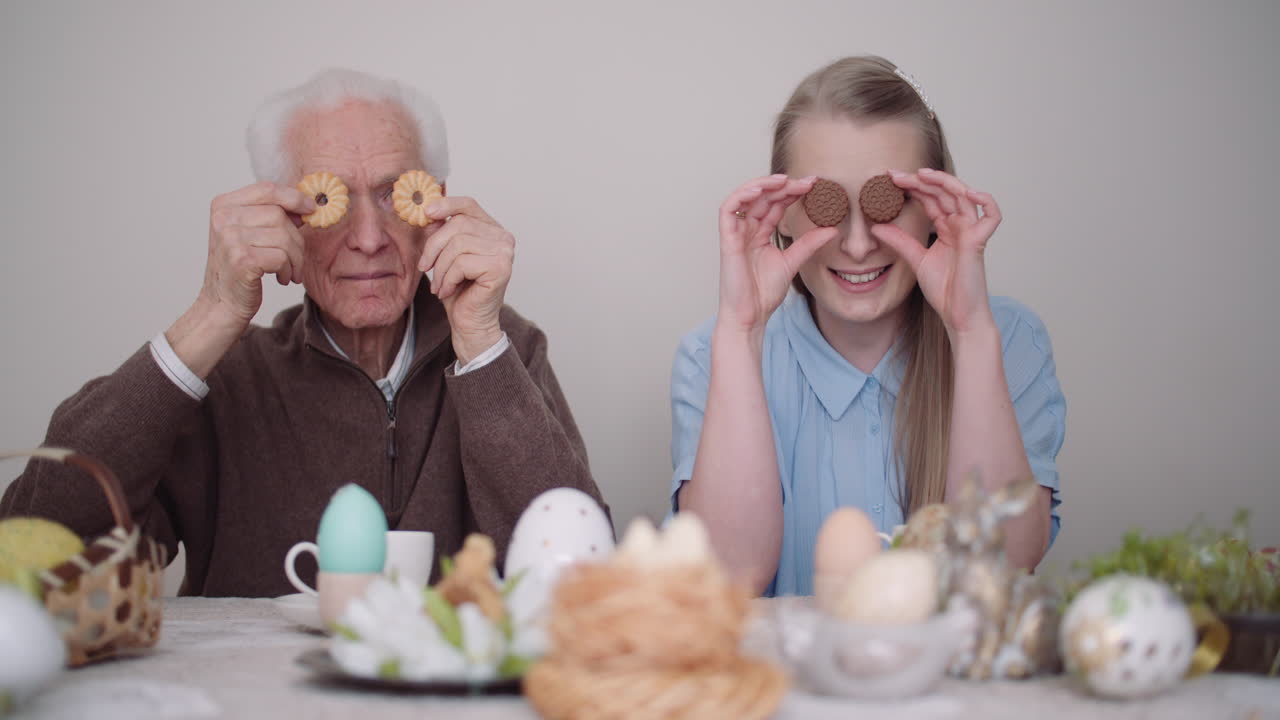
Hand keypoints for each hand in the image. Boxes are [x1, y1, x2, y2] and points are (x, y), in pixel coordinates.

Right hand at [202, 181, 312, 327]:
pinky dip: (288, 269)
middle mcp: (223, 218)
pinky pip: (282, 256)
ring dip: (295, 258)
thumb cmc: (240, 269)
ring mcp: (230, 238)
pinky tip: (281, 278)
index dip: (294, 197)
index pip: (267, 189)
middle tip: (294, 259)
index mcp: (223, 205)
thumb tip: (306, 204)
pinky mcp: (241, 259)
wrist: (221, 304)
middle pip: (279, 215)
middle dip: (296, 239)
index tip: (310, 209)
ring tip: (288, 271)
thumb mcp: (249, 234)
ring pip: (284, 236)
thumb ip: (271, 215)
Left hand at [416, 196, 512, 363]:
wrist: (470, 323)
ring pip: (457, 244)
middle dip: (434, 247)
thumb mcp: (445, 256)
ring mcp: (505, 252)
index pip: (469, 205)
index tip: (427, 213)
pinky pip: (462, 263)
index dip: (447, 204)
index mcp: (492, 230)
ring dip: (440, 268)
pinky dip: (448, 279)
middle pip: (458, 225)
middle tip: (425, 267)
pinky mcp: (501, 268)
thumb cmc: (459, 291)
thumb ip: (442, 233)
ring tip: (438, 284)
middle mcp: (503, 238)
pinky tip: (448, 290)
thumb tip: (428, 212)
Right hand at [717, 175, 837, 334]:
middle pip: (763, 198)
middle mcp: (747, 230)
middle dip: (783, 186)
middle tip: (806, 182)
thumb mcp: (793, 262)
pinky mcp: (727, 239)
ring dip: (763, 185)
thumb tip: (832, 230)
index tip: (814, 186)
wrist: (751, 315)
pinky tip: (760, 190)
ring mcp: (736, 234)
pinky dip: (742, 195)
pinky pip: (728, 210)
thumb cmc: (764, 294)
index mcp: (760, 234)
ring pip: (745, 197)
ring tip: (784, 180)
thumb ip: (809, 244)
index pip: (775, 205)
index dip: (792, 193)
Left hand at [871, 169, 1001, 336]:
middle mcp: (960, 225)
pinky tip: (967, 193)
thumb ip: (899, 241)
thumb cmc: (943, 289)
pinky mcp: (979, 242)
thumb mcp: (915, 259)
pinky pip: (992, 215)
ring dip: (943, 182)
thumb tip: (876, 227)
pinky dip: (985, 201)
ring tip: (921, 175)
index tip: (889, 180)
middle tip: (896, 176)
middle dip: (921, 181)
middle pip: (943, 193)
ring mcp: (971, 232)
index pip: (930, 199)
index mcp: (946, 227)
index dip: (913, 187)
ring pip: (964, 196)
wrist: (957, 314)